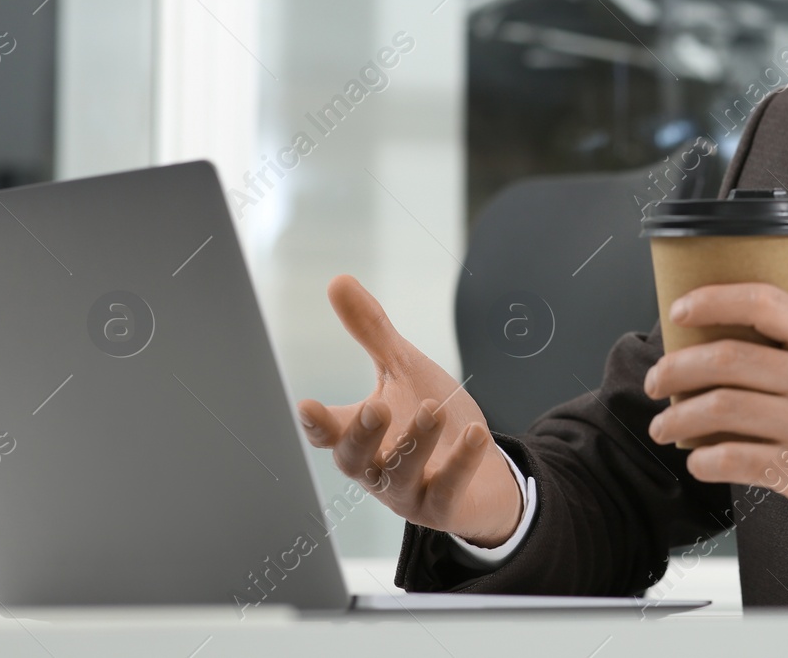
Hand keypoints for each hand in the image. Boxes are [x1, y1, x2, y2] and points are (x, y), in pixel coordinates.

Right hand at [296, 275, 521, 545]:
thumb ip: (371, 331)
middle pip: (354, 460)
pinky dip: (460, 464)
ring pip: (400, 475)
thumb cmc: (429, 418)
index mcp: (360, 436)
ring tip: (434, 409)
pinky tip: (475, 434)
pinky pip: (446, 491)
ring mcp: (407, 493)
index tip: (308, 406)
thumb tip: (337, 280)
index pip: (329, 433)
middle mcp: (375, 469)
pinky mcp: (442, 508)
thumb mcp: (403, 369)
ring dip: (416, 443)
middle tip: (375, 408)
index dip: (317, 423)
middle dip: (362, 436)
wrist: (480, 473)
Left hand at [642, 282, 787, 549]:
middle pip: (728, 358)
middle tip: (657, 381)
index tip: (680, 310)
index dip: (712, 300)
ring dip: (678, 418)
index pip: (763, 302)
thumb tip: (717, 340)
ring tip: (664, 425)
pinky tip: (698, 461)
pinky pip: (734, 459)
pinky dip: (704, 460)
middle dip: (675, 368)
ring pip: (721, 408)